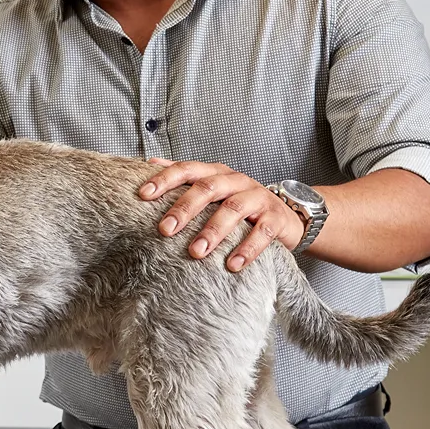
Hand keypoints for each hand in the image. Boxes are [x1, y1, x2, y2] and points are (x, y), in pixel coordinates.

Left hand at [138, 160, 306, 271]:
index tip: (143, 195)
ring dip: (213, 231)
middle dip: (185, 208)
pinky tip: (232, 265)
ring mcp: (258, 198)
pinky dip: (247, 249)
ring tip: (196, 252)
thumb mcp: (214, 188)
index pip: (188, 170)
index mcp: (217, 173)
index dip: (165, 179)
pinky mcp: (275, 219)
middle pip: (208, 188)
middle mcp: (236, 181)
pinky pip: (262, 232)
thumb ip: (185, 178)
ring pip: (233, 209)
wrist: (286, 216)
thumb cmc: (240, 203)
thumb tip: (149, 163)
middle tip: (165, 229)